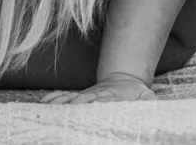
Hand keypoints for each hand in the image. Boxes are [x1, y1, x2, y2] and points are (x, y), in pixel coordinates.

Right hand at [41, 74, 156, 104]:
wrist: (126, 80)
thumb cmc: (137, 95)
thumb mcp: (145, 97)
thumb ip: (147, 100)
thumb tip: (151, 99)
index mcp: (111, 97)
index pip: (102, 101)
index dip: (95, 103)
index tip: (89, 106)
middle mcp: (95, 95)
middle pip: (82, 101)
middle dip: (74, 107)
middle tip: (65, 115)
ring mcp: (86, 95)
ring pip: (70, 98)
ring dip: (60, 104)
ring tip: (48, 110)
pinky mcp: (79, 97)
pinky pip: (64, 97)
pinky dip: (54, 99)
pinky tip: (44, 105)